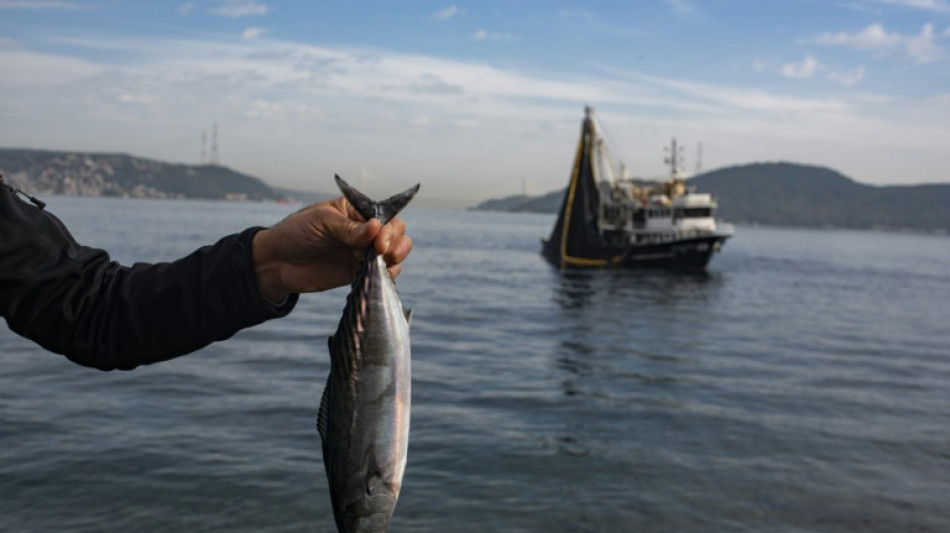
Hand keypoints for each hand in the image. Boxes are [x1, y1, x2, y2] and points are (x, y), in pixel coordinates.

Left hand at [251, 197, 412, 302]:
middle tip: (383, 254)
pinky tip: (378, 276)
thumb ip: (349, 228)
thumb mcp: (321, 222)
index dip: (388, 230)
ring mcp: (363, 252)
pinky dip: (387, 276)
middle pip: (397, 234)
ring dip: (395, 260)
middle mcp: (364, 231)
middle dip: (396, 244)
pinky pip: (382, 273)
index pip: (385, 217)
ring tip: (382, 266)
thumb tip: (377, 228)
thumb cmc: (295, 232)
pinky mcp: (358, 272)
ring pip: (394, 254)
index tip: (379, 243)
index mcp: (356, 212)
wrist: (277, 262)